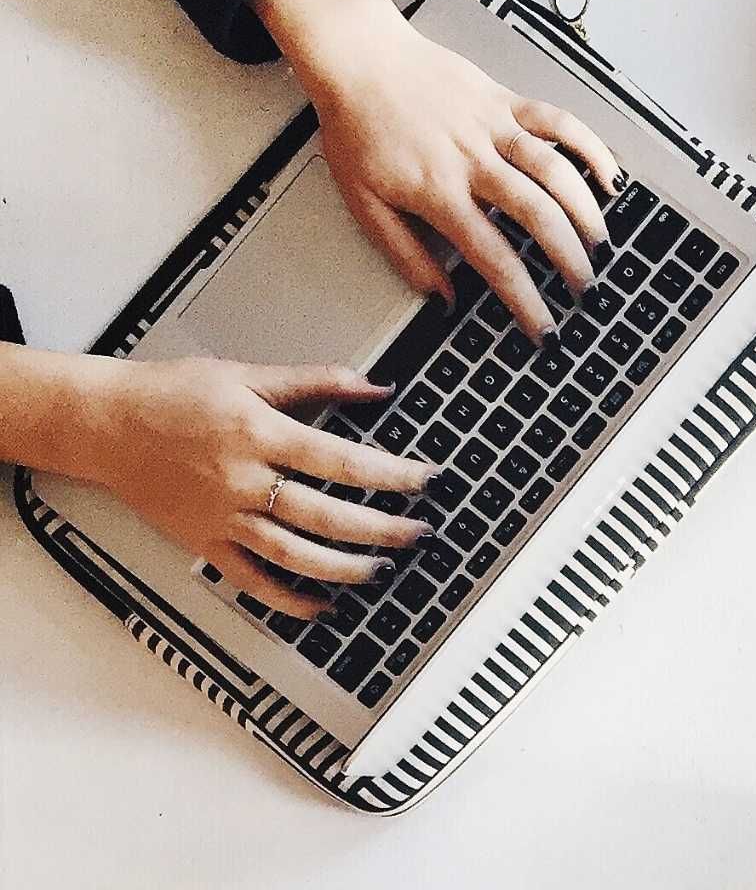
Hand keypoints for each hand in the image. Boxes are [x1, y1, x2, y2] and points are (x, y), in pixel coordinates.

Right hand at [80, 357, 437, 618]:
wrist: (103, 424)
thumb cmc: (171, 395)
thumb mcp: (247, 375)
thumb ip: (316, 381)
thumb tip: (376, 385)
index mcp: (258, 435)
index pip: (340, 461)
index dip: (390, 473)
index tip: (426, 479)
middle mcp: (242, 481)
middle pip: (325, 515)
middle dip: (380, 529)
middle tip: (418, 533)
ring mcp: (222, 518)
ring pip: (293, 554)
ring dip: (343, 569)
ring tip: (382, 570)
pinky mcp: (203, 543)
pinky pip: (250, 580)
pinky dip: (287, 599)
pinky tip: (321, 606)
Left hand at [253, 0, 622, 337]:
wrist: (358, 57)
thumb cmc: (357, 127)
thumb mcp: (364, 203)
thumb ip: (405, 254)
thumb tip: (441, 297)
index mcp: (438, 192)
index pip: (493, 257)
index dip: (524, 298)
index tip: (543, 326)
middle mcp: (473, 160)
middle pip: (537, 215)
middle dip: (568, 258)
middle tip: (582, 287)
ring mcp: (493, 127)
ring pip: (556, 170)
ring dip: (586, 210)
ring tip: (599, 242)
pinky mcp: (505, 100)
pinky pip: (559, 121)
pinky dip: (589, 147)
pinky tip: (608, 174)